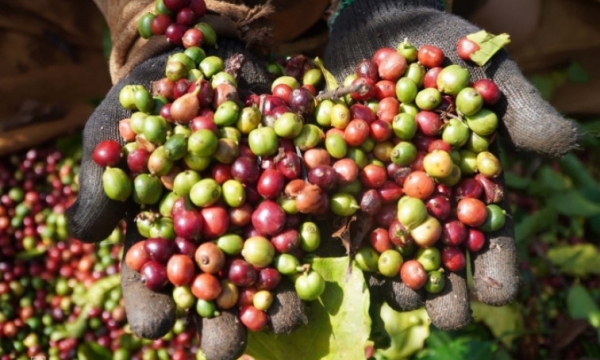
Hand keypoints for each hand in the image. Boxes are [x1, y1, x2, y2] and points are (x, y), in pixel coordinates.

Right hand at [66, 38, 305, 359]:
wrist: (208, 62)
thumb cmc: (152, 101)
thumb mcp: (114, 131)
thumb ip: (102, 182)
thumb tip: (82, 236)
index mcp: (165, 231)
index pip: (153, 278)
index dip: (153, 303)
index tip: (155, 326)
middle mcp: (212, 234)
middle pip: (215, 287)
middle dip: (221, 320)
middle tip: (226, 350)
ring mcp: (255, 217)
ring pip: (265, 268)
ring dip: (275, 299)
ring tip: (286, 323)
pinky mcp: (292, 193)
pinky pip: (303, 225)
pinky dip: (311, 248)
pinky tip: (320, 274)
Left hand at [323, 0, 579, 329]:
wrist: (381, 25)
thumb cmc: (442, 49)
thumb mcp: (486, 71)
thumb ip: (520, 109)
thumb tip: (565, 146)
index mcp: (465, 184)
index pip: (487, 234)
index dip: (495, 265)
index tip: (498, 294)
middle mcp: (422, 198)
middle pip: (436, 252)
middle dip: (443, 287)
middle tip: (446, 315)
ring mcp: (378, 192)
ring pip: (387, 246)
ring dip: (393, 276)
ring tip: (400, 298)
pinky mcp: (337, 179)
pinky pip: (336, 215)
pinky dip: (340, 240)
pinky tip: (345, 265)